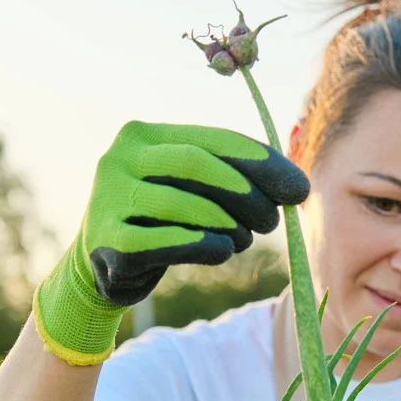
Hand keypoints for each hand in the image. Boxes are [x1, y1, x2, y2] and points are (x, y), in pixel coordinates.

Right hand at [35, 121, 308, 363]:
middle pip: (196, 164)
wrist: (102, 266)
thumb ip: (234, 178)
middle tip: (272, 220)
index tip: (298, 189)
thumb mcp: (192, 190)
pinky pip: (169, 241)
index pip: (213, 139)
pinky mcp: (109, 240)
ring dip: (227, 224)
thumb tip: (298, 187)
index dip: (261, 163)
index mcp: (143, 135)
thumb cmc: (161, 221)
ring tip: (244, 240)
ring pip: (183, 203)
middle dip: (245, 192)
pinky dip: (205, 246)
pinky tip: (222, 251)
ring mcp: (107, 198)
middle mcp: (118, 158)